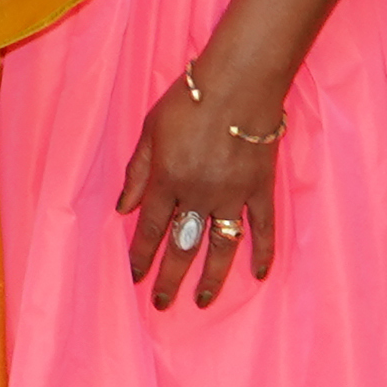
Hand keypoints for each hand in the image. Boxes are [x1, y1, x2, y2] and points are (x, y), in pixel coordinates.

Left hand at [115, 79, 280, 309]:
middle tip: (162, 302)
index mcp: (168, 180)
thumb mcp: (150, 130)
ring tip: (202, 299)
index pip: (151, 228)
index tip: (135, 276)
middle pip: (182, 245)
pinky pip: (263, 227)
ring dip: (211, 276)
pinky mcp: (261, 189)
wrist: (239, 83)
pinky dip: (262, 251)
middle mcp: (198, 195)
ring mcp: (233, 195)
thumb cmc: (189, 100)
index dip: (141, 255)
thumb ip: (137, 171)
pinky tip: (258, 273)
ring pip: (221, 245)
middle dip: (169, 277)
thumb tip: (123, 209)